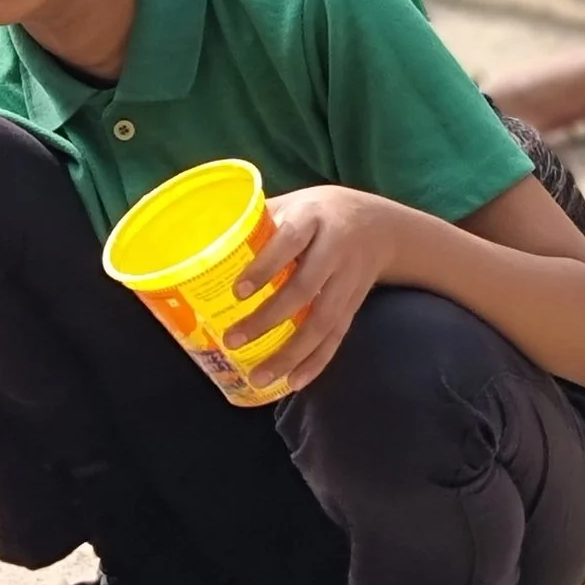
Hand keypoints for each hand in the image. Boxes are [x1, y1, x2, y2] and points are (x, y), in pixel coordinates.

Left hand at [224, 185, 400, 391]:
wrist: (381, 226)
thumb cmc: (320, 213)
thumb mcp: (294, 203)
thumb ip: (257, 221)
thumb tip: (203, 239)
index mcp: (313, 217)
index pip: (290, 241)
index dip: (265, 266)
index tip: (238, 291)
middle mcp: (335, 249)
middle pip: (305, 288)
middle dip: (269, 318)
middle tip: (234, 339)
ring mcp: (348, 280)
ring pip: (322, 320)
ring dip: (291, 352)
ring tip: (260, 376)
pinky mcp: (354, 305)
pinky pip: (337, 336)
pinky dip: (317, 361)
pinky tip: (294, 381)